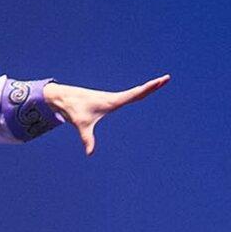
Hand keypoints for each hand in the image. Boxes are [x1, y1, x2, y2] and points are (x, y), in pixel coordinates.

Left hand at [43, 74, 169, 155]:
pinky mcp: (108, 100)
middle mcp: (114, 97)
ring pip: (134, 92)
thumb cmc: (73, 110)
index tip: (159, 80)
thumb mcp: (81, 125)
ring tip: (161, 81)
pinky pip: (127, 95)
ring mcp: (112, 98)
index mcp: (112, 101)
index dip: (148, 88)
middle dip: (153, 85)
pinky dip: (137, 92)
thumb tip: (89, 153)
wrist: (63, 98)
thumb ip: (87, 139)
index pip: (135, 94)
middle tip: (167, 78)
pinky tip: (143, 91)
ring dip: (147, 87)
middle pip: (138, 91)